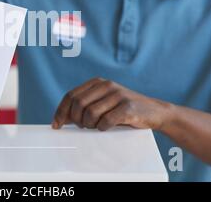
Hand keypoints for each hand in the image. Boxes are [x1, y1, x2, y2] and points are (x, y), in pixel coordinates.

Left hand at [52, 77, 172, 130]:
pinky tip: (106, 127)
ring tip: (96, 126)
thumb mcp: (103, 103)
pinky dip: (102, 128)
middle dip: (75, 120)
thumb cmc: (124, 109)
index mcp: (97, 82)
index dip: (61, 111)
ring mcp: (118, 95)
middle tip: (82, 127)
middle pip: (78, 104)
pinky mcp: (128, 107)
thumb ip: (84, 106)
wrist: (154, 111)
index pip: (71, 95)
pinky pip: (105, 121)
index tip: (56, 125)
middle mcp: (106, 85)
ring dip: (89, 125)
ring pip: (90, 114)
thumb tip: (62, 118)